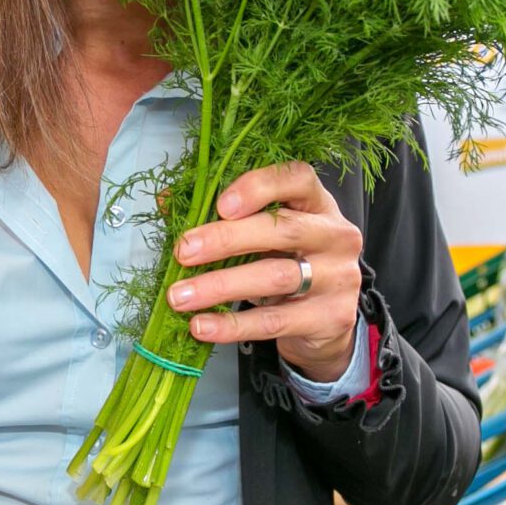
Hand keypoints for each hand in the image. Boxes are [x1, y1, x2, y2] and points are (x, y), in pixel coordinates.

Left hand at [165, 161, 364, 381]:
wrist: (325, 323)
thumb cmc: (287, 264)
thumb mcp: (263, 236)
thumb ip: (222, 217)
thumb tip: (167, 202)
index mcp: (318, 204)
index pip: (298, 178)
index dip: (259, 187)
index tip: (220, 205)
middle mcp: (335, 235)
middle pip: (282, 229)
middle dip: (226, 239)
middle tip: (184, 251)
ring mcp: (338, 278)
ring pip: (275, 277)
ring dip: (220, 286)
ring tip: (180, 296)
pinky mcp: (332, 318)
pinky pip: (274, 321)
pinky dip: (232, 324)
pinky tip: (201, 325)